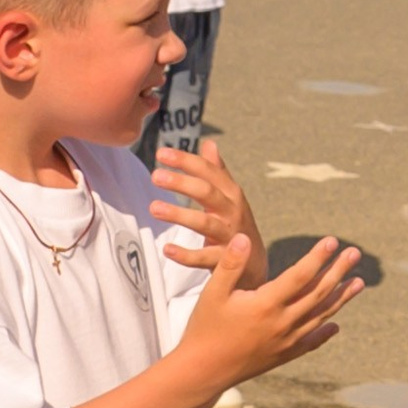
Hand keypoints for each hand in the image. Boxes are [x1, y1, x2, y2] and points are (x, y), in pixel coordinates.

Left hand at [151, 140, 254, 264]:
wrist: (254, 264)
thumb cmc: (235, 224)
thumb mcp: (230, 196)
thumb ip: (217, 171)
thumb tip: (209, 143)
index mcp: (231, 193)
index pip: (208, 171)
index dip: (186, 161)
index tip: (161, 153)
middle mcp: (232, 211)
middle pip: (207, 193)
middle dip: (182, 183)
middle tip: (155, 176)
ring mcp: (230, 236)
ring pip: (205, 223)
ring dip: (180, 214)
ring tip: (154, 208)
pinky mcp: (225, 261)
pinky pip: (204, 257)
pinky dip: (185, 255)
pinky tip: (167, 249)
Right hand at [164, 226, 367, 399]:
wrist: (202, 372)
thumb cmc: (204, 328)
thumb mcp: (213, 292)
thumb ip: (231, 264)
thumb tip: (245, 237)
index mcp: (266, 304)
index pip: (300, 275)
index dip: (317, 257)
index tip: (332, 241)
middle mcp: (282, 323)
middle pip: (319, 293)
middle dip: (338, 271)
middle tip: (355, 253)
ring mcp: (286, 342)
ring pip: (321, 316)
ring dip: (341, 298)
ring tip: (359, 282)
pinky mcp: (283, 356)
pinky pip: (311, 342)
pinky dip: (325, 332)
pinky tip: (336, 325)